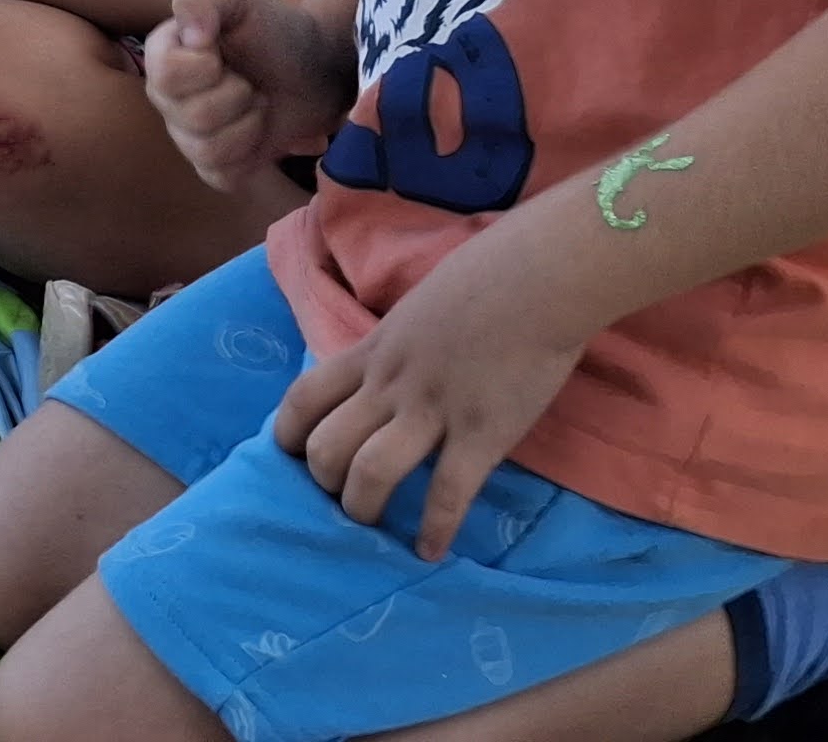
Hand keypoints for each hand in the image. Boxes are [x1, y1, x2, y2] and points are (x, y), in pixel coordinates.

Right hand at [144, 0, 350, 191]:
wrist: (316, 68)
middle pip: (190, 116)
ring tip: (259, 103)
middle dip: (236, 96)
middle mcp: (167, 98)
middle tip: (251, 81)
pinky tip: (259, 131)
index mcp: (162, 55)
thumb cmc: (275, 29)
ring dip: (248, 125)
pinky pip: (221, 175)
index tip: (223, 51)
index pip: (164, 75)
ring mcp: (187, 136)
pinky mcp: (214, 166)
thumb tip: (190, 35)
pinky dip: (249, 156)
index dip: (204, 68)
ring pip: (205, 150)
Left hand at [272, 239, 589, 558]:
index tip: (295, 457)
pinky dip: (435, 528)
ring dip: (363, 508)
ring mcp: (434, 409)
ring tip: (372, 527)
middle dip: (323, 482)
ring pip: (371, 471)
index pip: (302, 398)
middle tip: (340, 497)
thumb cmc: (484, 281)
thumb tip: (385, 368)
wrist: (539, 277)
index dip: (288, 435)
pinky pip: (449, 492)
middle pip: (326, 445)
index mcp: (371, 351)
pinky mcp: (483, 433)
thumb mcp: (415, 310)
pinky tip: (430, 551)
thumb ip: (394, 345)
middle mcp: (390, 384)